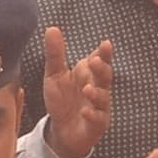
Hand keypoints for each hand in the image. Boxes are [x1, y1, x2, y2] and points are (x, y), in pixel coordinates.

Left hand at [44, 29, 115, 157]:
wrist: (62, 130)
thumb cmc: (62, 100)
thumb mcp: (54, 75)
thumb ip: (55, 54)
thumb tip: (52, 28)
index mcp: (88, 74)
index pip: (100, 60)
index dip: (104, 53)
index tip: (105, 44)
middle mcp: (98, 88)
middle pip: (105, 77)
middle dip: (102, 69)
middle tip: (94, 61)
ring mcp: (99, 107)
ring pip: (103, 98)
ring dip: (96, 93)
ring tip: (87, 88)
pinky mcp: (97, 124)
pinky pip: (97, 119)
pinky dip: (92, 115)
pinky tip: (85, 111)